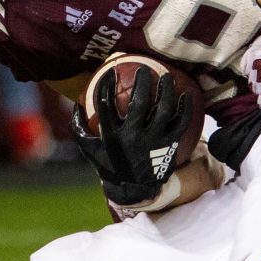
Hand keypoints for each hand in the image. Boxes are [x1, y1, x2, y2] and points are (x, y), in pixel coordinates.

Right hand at [71, 68, 193, 206]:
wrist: (134, 190)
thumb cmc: (111, 166)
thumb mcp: (90, 151)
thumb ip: (80, 129)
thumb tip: (75, 104)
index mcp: (112, 136)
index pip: (106, 104)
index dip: (106, 85)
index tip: (110, 71)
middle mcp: (133, 137)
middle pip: (139, 102)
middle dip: (142, 81)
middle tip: (144, 69)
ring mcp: (153, 141)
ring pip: (162, 109)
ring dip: (166, 89)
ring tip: (167, 76)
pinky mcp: (168, 145)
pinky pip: (180, 122)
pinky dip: (184, 108)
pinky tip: (185, 96)